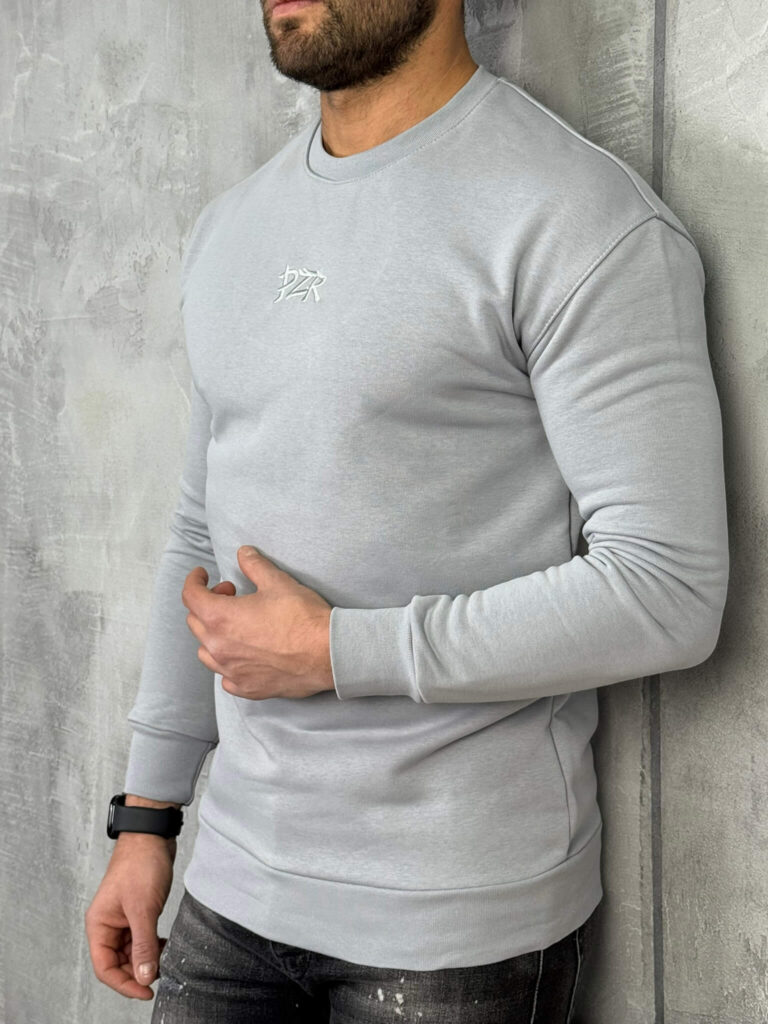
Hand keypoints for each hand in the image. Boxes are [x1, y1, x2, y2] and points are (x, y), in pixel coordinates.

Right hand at [85, 833, 175, 1000]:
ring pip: (132, 951)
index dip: (124, 983)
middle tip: (159, 976)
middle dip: (137, 972)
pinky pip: (142, 938)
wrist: (153, 835)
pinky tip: (165, 946)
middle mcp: (108, 924)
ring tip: (165, 959)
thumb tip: (143, 976)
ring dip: (146, 959)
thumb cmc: (141, 864)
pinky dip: (152, 945)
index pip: (105, 967)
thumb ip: (143, 944)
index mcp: (99, 924)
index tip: (146, 991)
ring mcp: (123, 918)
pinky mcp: (138, 911)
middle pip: (118, 962)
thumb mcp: (143, 908)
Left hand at [182, 545, 334, 699]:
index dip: (195, 580)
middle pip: (195, 622)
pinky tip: (243, 656)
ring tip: (234, 626)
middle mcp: (219, 647)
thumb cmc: (302, 616)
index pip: (191, 596)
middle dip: (208, 603)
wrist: (327, 652)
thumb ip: (254, 565)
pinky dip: (228, 664)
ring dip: (213, 635)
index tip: (203, 575)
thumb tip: (243, 553)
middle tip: (232, 594)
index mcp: (220, 618)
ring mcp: (232, 671)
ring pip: (205, 652)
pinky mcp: (247, 688)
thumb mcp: (277, 581)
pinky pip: (225, 678)